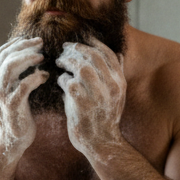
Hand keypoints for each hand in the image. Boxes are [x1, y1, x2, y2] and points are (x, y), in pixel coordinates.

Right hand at [0, 36, 47, 153]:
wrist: (10, 141)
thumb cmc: (16, 115)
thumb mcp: (10, 92)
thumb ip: (13, 77)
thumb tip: (26, 58)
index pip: (1, 54)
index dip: (16, 44)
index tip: (31, 40)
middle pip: (6, 56)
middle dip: (24, 46)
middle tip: (40, 43)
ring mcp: (2, 95)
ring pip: (11, 66)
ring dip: (28, 58)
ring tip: (42, 57)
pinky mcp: (12, 105)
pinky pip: (24, 84)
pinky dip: (36, 77)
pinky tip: (45, 76)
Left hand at [56, 38, 126, 161]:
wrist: (101, 142)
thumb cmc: (106, 117)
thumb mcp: (118, 94)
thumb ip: (116, 74)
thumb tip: (118, 55)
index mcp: (119, 82)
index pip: (108, 53)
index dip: (93, 42)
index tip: (82, 37)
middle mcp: (110, 86)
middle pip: (93, 57)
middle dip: (77, 48)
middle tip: (65, 48)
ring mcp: (96, 94)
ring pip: (80, 66)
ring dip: (67, 61)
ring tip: (60, 61)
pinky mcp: (80, 103)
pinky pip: (68, 82)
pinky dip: (62, 78)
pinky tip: (60, 81)